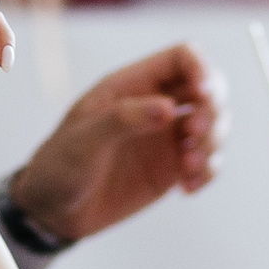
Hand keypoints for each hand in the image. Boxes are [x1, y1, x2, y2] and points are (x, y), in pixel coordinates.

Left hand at [7, 44, 225, 241]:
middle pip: (209, 87)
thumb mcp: (84, 140)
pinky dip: (209, 171)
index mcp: (132, 85)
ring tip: (189, 168)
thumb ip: (124, 120)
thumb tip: (169, 108)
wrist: (53, 211)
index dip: (201, 68)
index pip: (182, 58)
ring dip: (214, 143)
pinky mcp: (173, 167)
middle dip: (213, 109)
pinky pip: (208, 160)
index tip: (204, 94)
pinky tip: (188, 189)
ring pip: (215, 124)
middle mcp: (156, 104)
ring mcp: (167, 136)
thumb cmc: (60, 165)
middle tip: (196, 135)